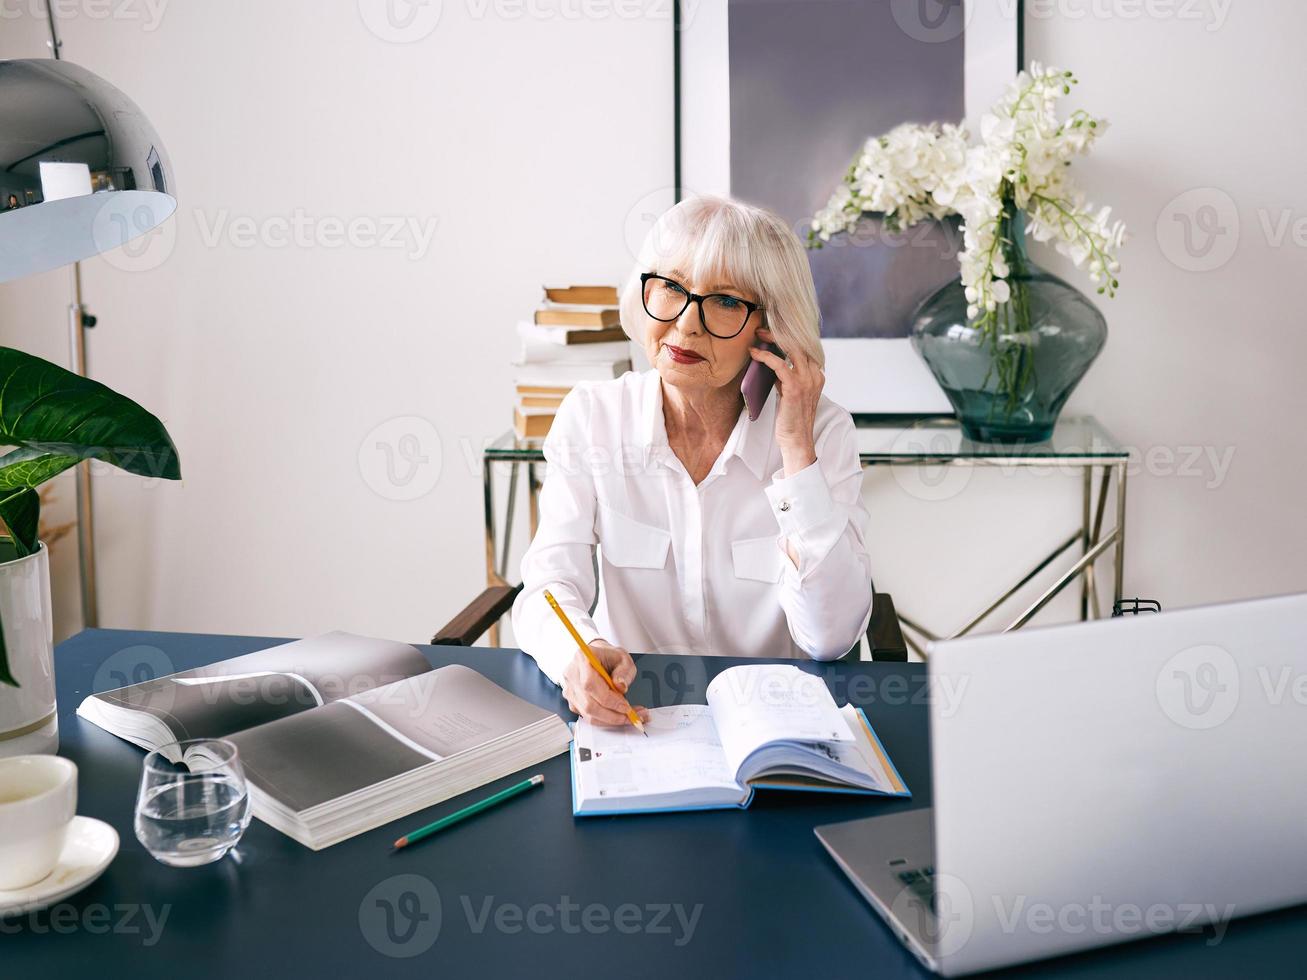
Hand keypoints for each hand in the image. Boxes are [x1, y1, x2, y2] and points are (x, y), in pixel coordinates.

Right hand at [562, 640, 650, 726]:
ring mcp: (570, 689)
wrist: (597, 657)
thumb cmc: (608, 657)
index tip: (626, 707)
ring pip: (588, 713)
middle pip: (589, 704)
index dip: (609, 700)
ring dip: (610, 719)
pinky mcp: (572, 701)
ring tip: (628, 716)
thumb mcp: (623, 658)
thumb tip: (620, 687)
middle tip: (631, 715)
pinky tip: (617, 715)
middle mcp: (572, 674)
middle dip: (612, 715)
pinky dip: (604, 719)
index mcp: (582, 658)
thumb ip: (624, 672)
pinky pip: (587, 716)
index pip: (590, 684)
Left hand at [749, 327, 822, 474]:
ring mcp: (807, 380)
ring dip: (772, 339)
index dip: (789, 336)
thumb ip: (787, 378)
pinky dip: (765, 356)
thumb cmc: (791, 419)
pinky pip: (780, 364)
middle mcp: (815, 375)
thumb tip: (774, 363)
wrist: (797, 441)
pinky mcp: (795, 387)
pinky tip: (754, 354)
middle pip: (799, 343)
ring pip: (791, 349)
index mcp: (817, 375)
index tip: (773, 330)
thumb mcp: (791, 393)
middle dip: (780, 332)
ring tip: (757, 336)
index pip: (805, 347)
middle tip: (762, 329)